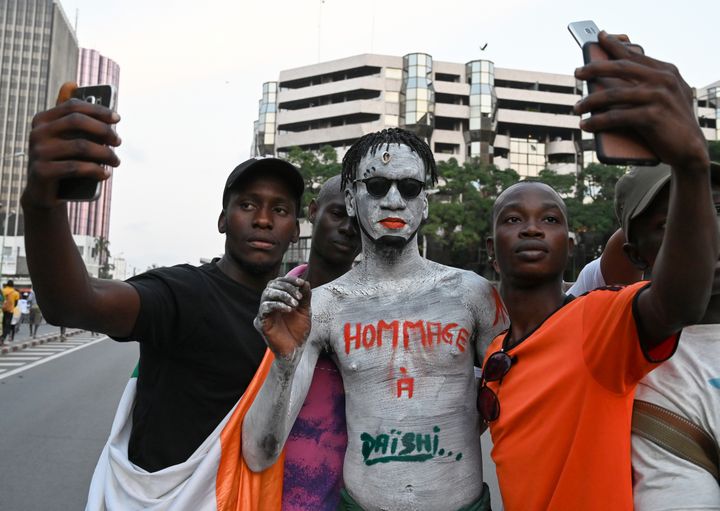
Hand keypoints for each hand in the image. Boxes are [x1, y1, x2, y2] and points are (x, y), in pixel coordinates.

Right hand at [22, 82, 121, 209]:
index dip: (98, 110)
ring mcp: (37, 152)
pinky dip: (96, 170)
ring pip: (80, 147)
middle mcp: (37, 133)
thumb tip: (72, 83)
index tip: (117, 118)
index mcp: (43, 120)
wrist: (44, 194)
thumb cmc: (62, 161)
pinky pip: (76, 168)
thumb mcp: (65, 138)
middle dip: (104, 130)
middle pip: (77, 122)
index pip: (73, 106)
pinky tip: (105, 174)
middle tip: (119, 141)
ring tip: (116, 161)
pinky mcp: (41, 172)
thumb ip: (69, 115)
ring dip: (105, 154)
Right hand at [254, 277, 311, 360]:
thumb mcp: (305, 311)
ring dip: (283, 295)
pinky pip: (264, 307)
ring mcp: (264, 313)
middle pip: (271, 285)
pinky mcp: (261, 322)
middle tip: (298, 297)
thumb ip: (304, 297)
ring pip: (267, 293)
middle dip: (287, 287)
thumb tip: (305, 282)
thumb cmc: (299, 332)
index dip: (289, 280)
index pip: (279, 282)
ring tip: (295, 304)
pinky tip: (288, 310)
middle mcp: (269, 304)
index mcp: (278, 300)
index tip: (301, 283)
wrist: (295, 350)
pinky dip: (278, 305)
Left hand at [574, 32, 708, 172]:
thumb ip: (647, 84)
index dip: (615, 45)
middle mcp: (664, 79)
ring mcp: (659, 97)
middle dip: (595, 68)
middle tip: (577, 72)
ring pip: (614, 94)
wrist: (690, 148)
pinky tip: (585, 125)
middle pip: (621, 68)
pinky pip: (617, 117)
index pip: (635, 55)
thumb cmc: (670, 123)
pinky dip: (597, 122)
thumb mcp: (664, 97)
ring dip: (590, 101)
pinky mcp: (653, 116)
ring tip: (576, 108)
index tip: (600, 37)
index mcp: (666, 71)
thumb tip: (609, 82)